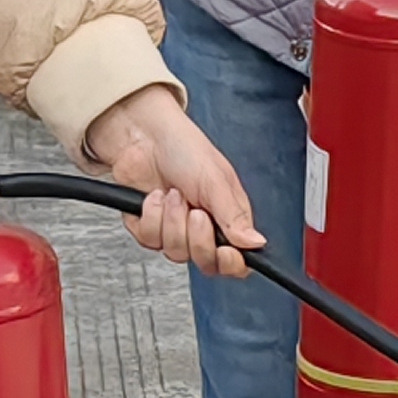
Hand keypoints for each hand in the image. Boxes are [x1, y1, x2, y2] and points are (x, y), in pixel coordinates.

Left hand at [83, 83, 260, 273]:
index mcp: (228, 218)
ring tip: (172, 194)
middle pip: (205, 262)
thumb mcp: (216, 180)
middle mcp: (203, 228)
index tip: (225, 252)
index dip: (231, 263)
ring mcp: (175, 229)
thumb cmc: (183, 148)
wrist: (142, 135)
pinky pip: (149, 241)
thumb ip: (235, 216)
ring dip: (171, 221)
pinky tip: (154, 197)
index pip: (236, 259)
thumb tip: (256, 243)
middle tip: (195, 212)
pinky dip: (150, 217)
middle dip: (197, 239)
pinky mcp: (149, 227)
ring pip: (175, 253)